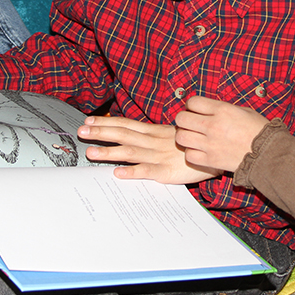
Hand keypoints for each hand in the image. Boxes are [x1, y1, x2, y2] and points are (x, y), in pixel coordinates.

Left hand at [77, 116, 218, 183]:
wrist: (213, 152)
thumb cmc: (188, 145)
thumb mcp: (168, 135)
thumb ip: (149, 135)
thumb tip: (129, 133)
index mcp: (153, 131)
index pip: (125, 124)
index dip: (106, 122)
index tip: (88, 121)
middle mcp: (152, 141)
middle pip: (123, 134)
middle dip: (101, 132)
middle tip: (81, 131)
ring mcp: (158, 155)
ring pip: (130, 152)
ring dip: (109, 151)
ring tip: (91, 152)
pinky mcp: (165, 171)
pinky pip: (146, 171)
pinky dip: (132, 172)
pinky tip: (118, 173)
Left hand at [174, 97, 269, 172]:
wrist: (268, 154)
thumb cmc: (259, 131)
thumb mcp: (243, 111)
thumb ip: (222, 109)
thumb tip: (208, 109)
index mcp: (222, 110)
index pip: (193, 102)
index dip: (191, 105)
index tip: (194, 109)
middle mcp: (213, 126)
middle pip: (181, 119)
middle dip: (184, 119)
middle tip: (190, 123)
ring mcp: (210, 144)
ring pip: (181, 137)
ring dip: (184, 136)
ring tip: (192, 137)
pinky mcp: (210, 160)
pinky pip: (189, 155)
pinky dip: (191, 153)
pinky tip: (199, 150)